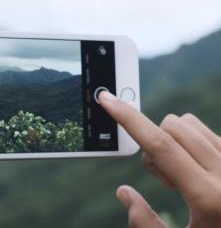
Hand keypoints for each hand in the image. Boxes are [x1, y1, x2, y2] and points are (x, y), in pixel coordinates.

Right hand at [99, 91, 220, 227]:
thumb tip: (124, 192)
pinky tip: (197, 169)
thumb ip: (145, 223)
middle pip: (172, 127)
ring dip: (172, 140)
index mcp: (208, 197)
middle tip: (162, 178)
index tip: (108, 100)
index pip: (159, 144)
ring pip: (189, 124)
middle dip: (153, 143)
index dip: (128, 119)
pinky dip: (189, 141)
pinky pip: (205, 130)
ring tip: (182, 175)